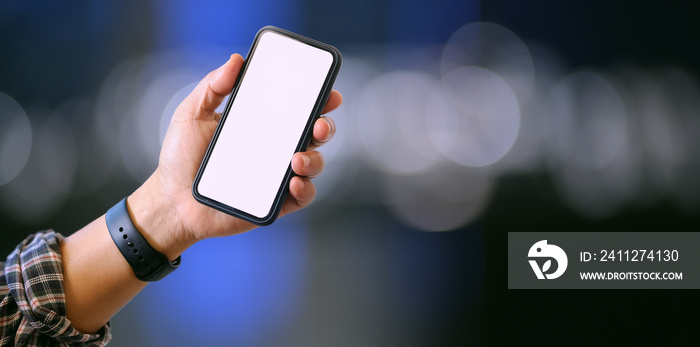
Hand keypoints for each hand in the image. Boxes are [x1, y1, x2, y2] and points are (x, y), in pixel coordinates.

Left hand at [129, 54, 341, 258]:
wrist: (171, 200)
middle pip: (314, 135)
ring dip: (315, 160)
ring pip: (313, 165)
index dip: (318, 100)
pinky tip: (294, 183)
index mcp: (261, 125)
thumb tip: (236, 60)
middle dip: (325, 127)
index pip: (296, 109)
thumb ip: (212, 86)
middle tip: (318, 125)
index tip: (329, 93)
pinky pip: (302, 197)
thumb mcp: (191, 114)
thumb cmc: (180, 158)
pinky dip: (305, 190)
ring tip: (297, 159)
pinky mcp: (275, 203)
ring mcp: (277, 176)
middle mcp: (274, 149)